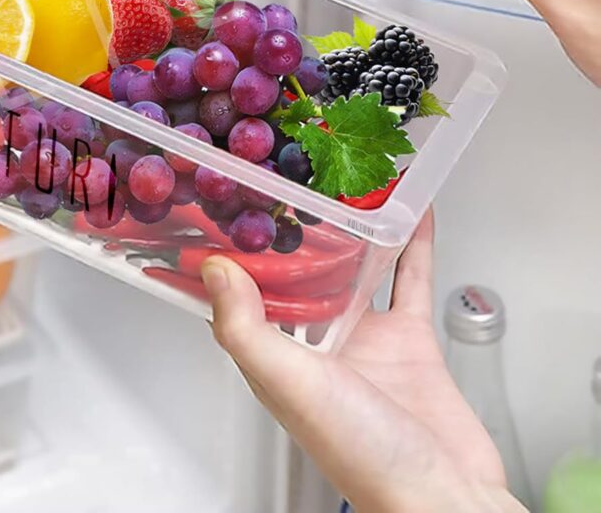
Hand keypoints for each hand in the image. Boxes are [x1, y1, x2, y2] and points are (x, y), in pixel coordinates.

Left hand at [202, 213, 525, 512]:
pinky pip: (409, 280)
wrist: (446, 496)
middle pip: (296, 273)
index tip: (216, 209)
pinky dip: (411, 245)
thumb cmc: (364, 457)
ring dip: (351, 230)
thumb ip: (246, 329)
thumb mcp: (291, 385)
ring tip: (346, 184)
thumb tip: (213, 270)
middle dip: (291, 231)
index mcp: (275, 358)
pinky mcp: (408, 340)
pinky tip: (413, 212)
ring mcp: (363, 339)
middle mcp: (314, 345)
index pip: (239, 296)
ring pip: (351, 269)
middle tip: (285, 179)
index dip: (226, 255)